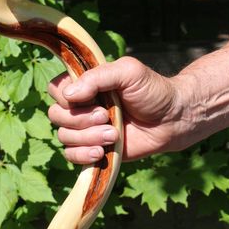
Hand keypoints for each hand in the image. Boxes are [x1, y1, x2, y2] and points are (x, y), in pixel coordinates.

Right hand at [48, 56, 194, 163]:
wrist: (173, 119)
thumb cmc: (152, 90)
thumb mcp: (128, 72)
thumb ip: (98, 77)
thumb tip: (69, 95)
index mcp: (86, 85)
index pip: (56, 89)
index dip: (66, 96)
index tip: (90, 97)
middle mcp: (82, 106)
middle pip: (56, 115)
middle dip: (80, 118)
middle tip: (106, 116)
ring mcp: (86, 129)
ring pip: (65, 136)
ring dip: (87, 137)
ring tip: (114, 134)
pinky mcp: (94, 149)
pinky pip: (71, 155)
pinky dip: (83, 155)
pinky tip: (102, 152)